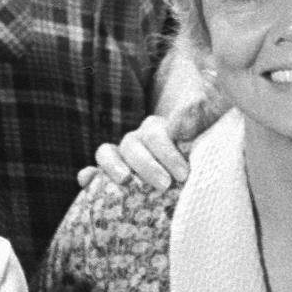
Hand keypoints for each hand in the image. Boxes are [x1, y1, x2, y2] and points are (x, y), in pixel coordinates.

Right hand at [79, 105, 201, 190]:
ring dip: (113, 165)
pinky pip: (90, 172)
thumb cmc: (195, 168)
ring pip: (107, 152)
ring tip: (126, 181)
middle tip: (166, 185)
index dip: (167, 151)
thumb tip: (198, 102)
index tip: (183, 174)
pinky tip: (87, 182)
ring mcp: (119, 158)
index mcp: (158, 131)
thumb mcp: (204, 145)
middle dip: (148, 164)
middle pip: (132, 144)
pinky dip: (88, 176)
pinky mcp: (105, 178)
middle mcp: (137, 142)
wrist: (183, 189)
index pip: (156, 133)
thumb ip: (200, 122)